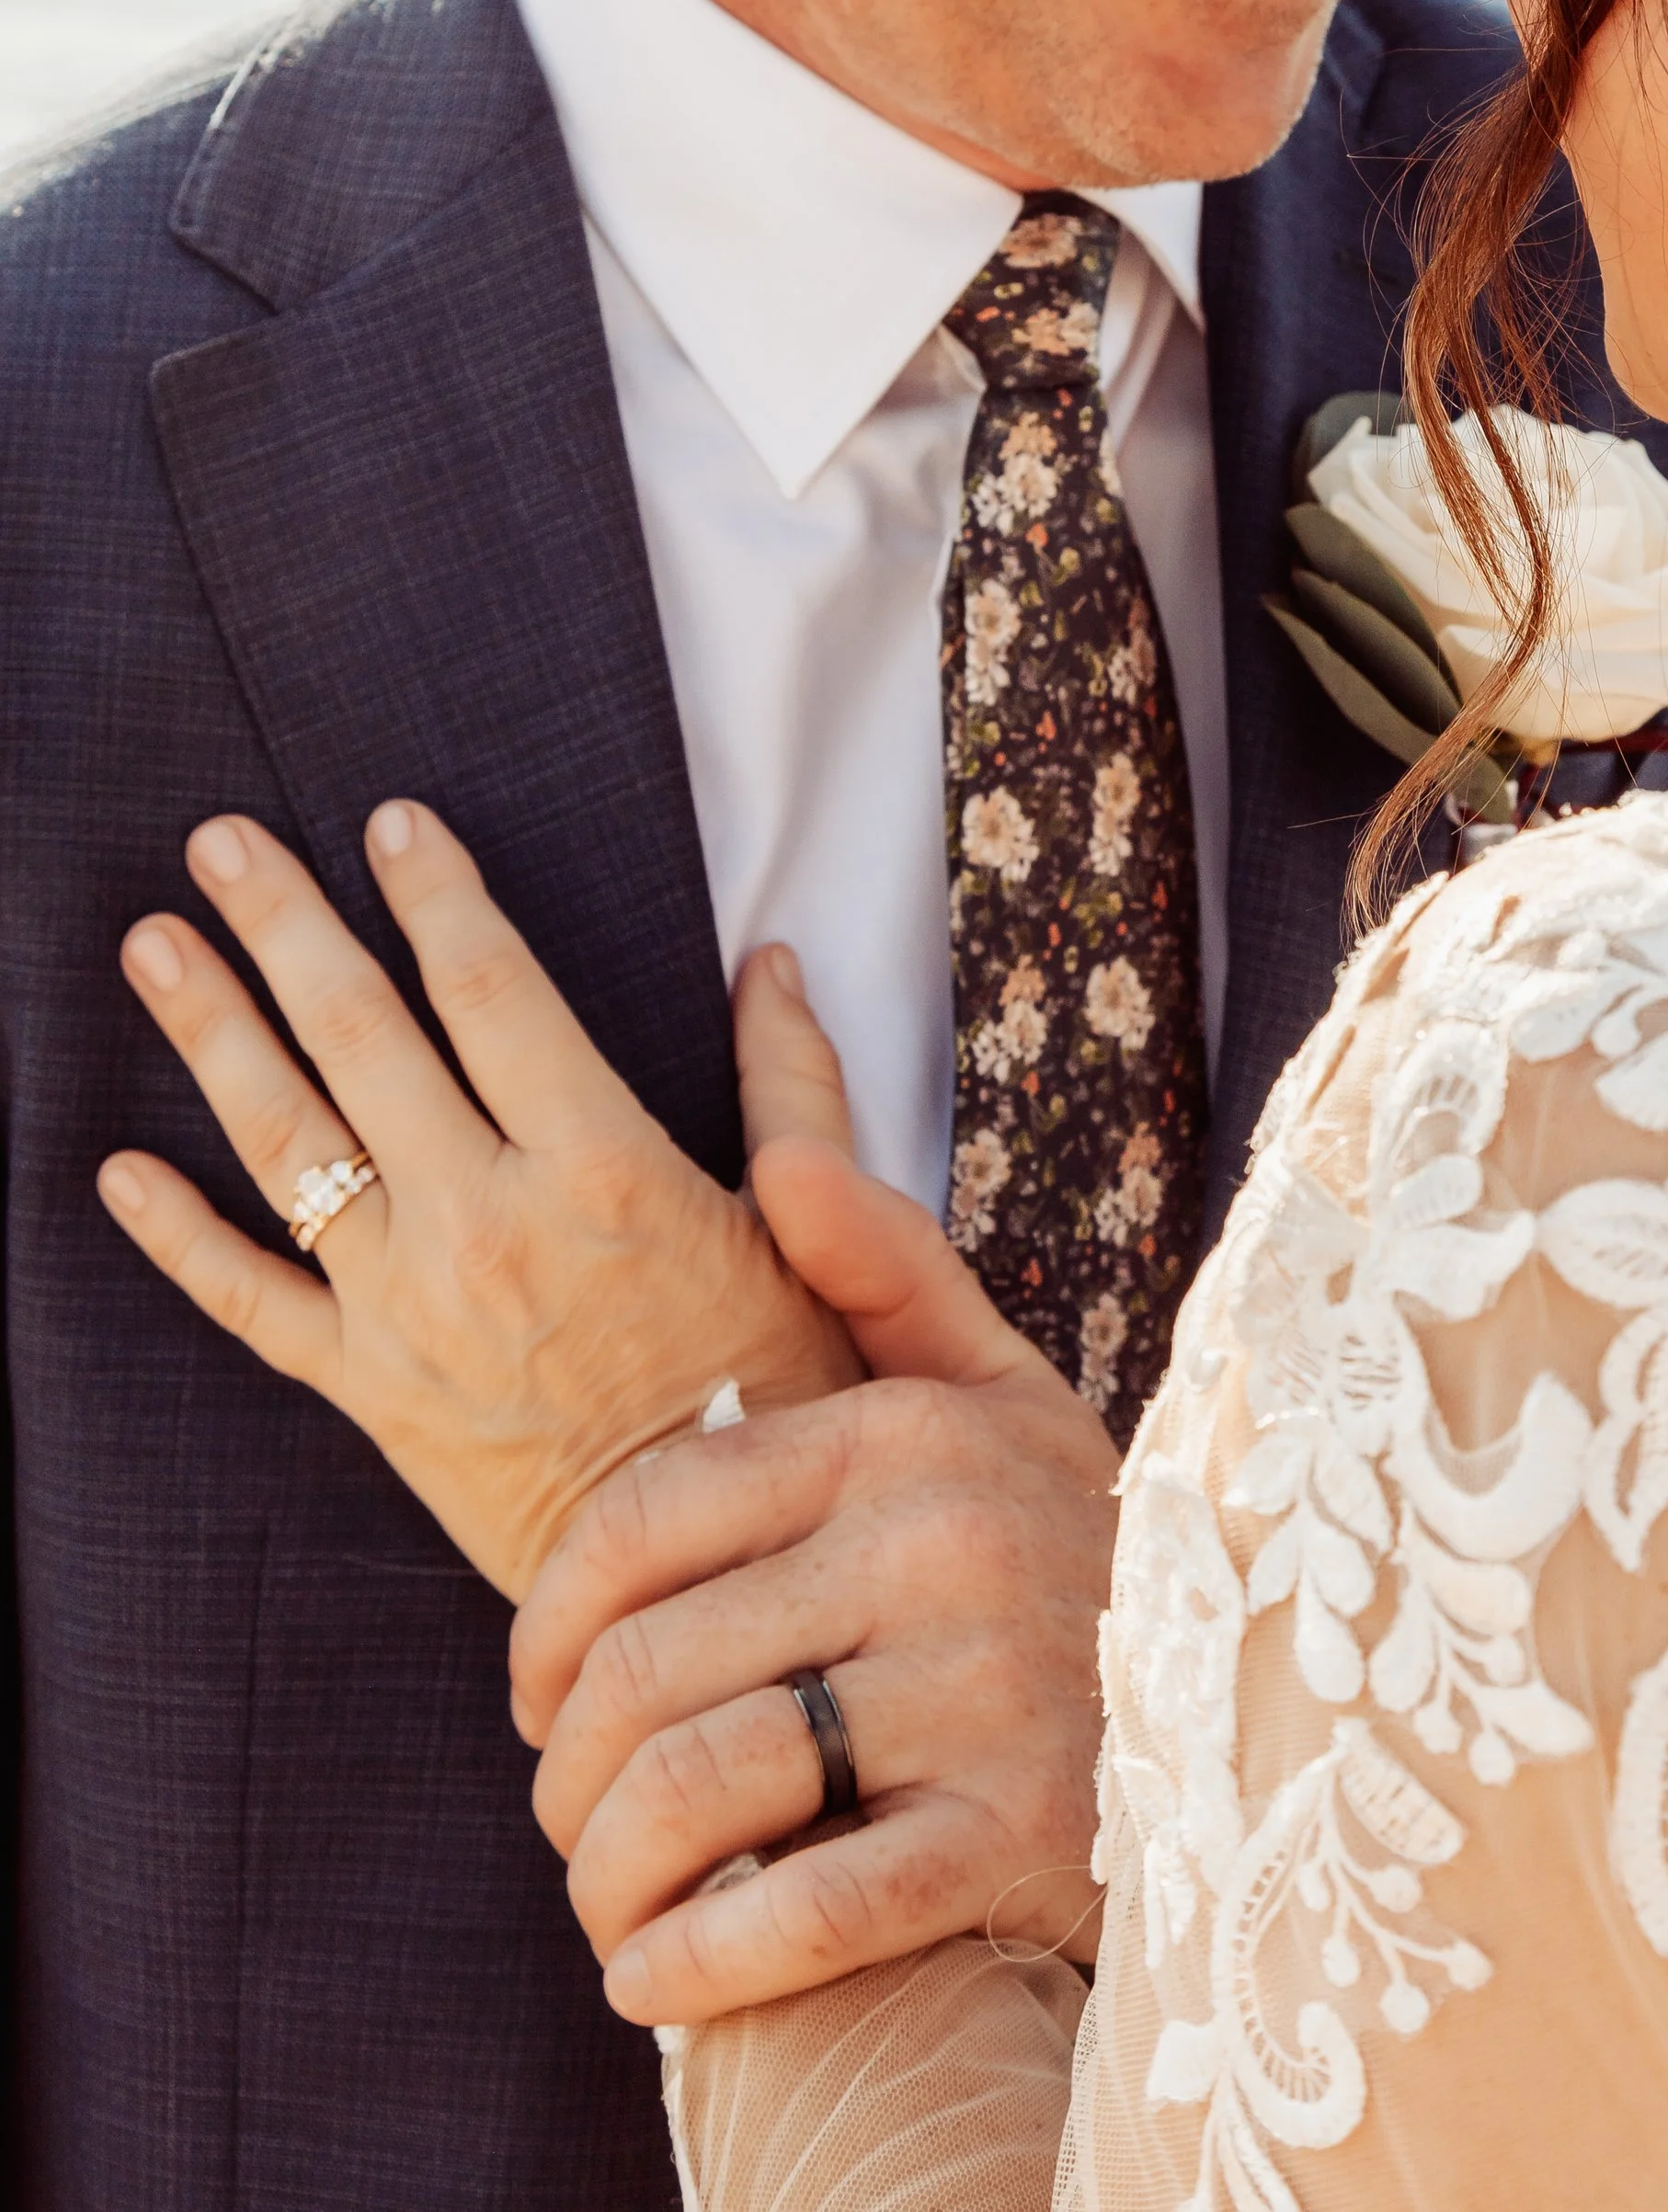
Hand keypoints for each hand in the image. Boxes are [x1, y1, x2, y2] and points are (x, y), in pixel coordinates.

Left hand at [98, 802, 863, 1597]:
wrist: (709, 1586)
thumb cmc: (778, 1400)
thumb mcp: (810, 1234)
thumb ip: (795, 1089)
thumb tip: (774, 962)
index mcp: (601, 1168)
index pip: (493, 991)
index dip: (436, 895)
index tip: (392, 820)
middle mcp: (487, 1223)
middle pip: (362, 1039)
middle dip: (285, 925)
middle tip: (219, 841)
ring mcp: (413, 1310)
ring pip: (287, 1146)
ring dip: (211, 1033)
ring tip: (152, 946)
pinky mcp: (371, 1395)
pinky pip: (249, 1305)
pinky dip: (176, 1237)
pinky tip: (117, 1170)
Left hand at [510, 979, 1118, 2024]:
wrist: (1265, 1719)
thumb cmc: (1080, 1559)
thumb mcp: (1003, 1393)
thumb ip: (883, 1271)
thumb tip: (777, 1157)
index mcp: (907, 1437)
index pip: (639, 1518)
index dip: (544, 1624)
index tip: (533, 1699)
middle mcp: (940, 1546)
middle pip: (646, 1667)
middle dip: (568, 1776)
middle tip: (572, 1821)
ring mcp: (985, 1691)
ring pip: (701, 1790)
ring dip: (612, 1877)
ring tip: (611, 1908)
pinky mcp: (1020, 1835)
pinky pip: (807, 1914)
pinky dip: (699, 1967)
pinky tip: (657, 1982)